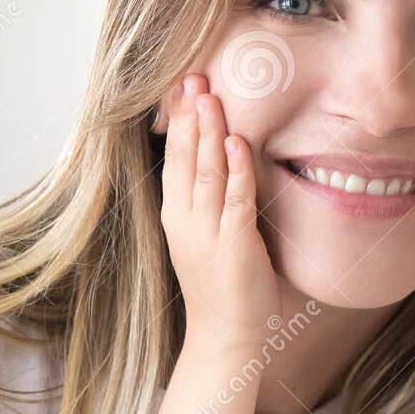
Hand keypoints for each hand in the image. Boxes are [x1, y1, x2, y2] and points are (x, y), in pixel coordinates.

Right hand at [160, 73, 279, 353]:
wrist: (226, 337)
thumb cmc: (224, 288)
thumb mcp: (209, 238)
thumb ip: (213, 203)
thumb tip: (226, 163)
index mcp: (177, 217)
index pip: (175, 159)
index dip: (180, 123)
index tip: (182, 87)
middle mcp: (186, 220)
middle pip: (186, 158)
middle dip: (191, 116)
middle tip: (194, 76)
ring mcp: (208, 233)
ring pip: (207, 172)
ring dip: (210, 132)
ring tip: (212, 96)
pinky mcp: (235, 245)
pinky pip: (236, 199)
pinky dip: (238, 169)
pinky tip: (239, 142)